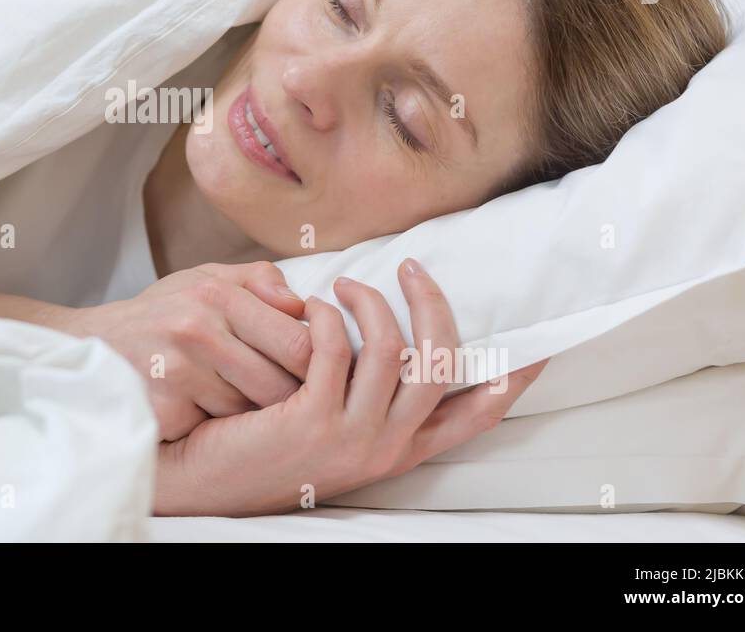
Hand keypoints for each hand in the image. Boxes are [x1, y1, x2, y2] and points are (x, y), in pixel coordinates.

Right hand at [60, 261, 311, 440]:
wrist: (90, 345)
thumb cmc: (162, 314)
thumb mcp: (204, 278)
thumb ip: (258, 281)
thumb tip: (302, 302)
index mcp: (216, 295)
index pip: (298, 341)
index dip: (320, 366)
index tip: (319, 376)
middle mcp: (197, 329)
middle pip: (280, 383)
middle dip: (292, 398)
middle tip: (291, 402)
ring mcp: (176, 372)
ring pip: (250, 411)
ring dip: (253, 415)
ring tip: (244, 406)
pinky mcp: (160, 409)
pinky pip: (213, 429)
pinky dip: (216, 429)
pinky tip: (208, 419)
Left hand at [152, 259, 548, 515]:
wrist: (207, 474)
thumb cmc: (268, 433)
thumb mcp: (337, 418)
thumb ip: (372, 387)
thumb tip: (401, 328)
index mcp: (402, 446)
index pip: (478, 413)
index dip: (513, 377)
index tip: (537, 343)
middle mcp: (387, 446)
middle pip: (441, 364)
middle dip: (432, 305)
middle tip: (411, 270)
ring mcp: (350, 437)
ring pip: (390, 349)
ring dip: (371, 302)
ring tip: (349, 285)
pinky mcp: (309, 420)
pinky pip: (334, 347)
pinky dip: (326, 316)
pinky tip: (309, 310)